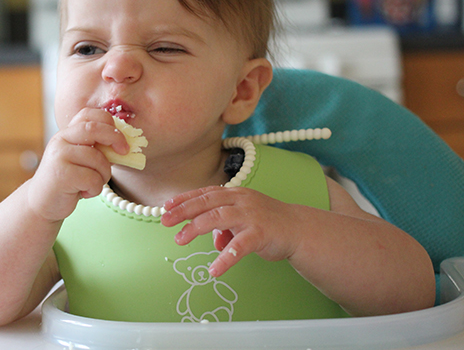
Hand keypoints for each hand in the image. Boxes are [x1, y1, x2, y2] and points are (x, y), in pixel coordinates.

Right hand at [28, 108, 128, 221]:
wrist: (42, 203)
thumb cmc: (68, 181)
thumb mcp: (82, 160)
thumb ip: (97, 149)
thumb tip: (124, 145)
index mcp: (67, 133)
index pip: (89, 115)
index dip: (109, 123)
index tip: (121, 139)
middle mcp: (61, 140)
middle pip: (94, 129)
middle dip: (115, 138)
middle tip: (124, 152)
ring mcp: (59, 156)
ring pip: (98, 159)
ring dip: (103, 176)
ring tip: (92, 184)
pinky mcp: (61, 175)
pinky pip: (93, 179)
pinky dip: (95, 189)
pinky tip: (83, 192)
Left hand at [161, 186, 301, 276]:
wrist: (298, 229)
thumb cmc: (267, 222)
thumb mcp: (241, 220)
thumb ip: (224, 227)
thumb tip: (214, 240)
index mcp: (234, 194)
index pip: (204, 194)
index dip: (184, 199)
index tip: (166, 206)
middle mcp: (240, 200)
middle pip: (206, 203)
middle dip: (183, 211)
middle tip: (165, 221)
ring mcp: (250, 215)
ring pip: (218, 218)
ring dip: (196, 228)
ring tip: (180, 240)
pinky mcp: (260, 233)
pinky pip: (239, 246)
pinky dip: (225, 258)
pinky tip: (214, 269)